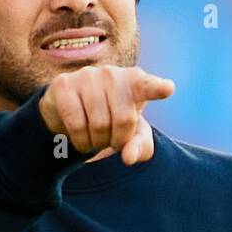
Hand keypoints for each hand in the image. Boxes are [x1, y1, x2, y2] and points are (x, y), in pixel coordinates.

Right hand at [38, 65, 174, 164]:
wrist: (73, 110)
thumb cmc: (111, 120)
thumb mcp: (132, 136)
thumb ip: (139, 147)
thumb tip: (128, 157)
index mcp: (135, 81)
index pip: (148, 86)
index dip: (157, 88)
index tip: (168, 89)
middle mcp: (112, 74)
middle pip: (124, 120)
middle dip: (117, 140)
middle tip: (111, 139)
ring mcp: (87, 76)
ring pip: (99, 124)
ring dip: (97, 142)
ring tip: (96, 137)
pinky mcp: (64, 84)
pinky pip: (76, 124)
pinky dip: (80, 141)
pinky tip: (81, 137)